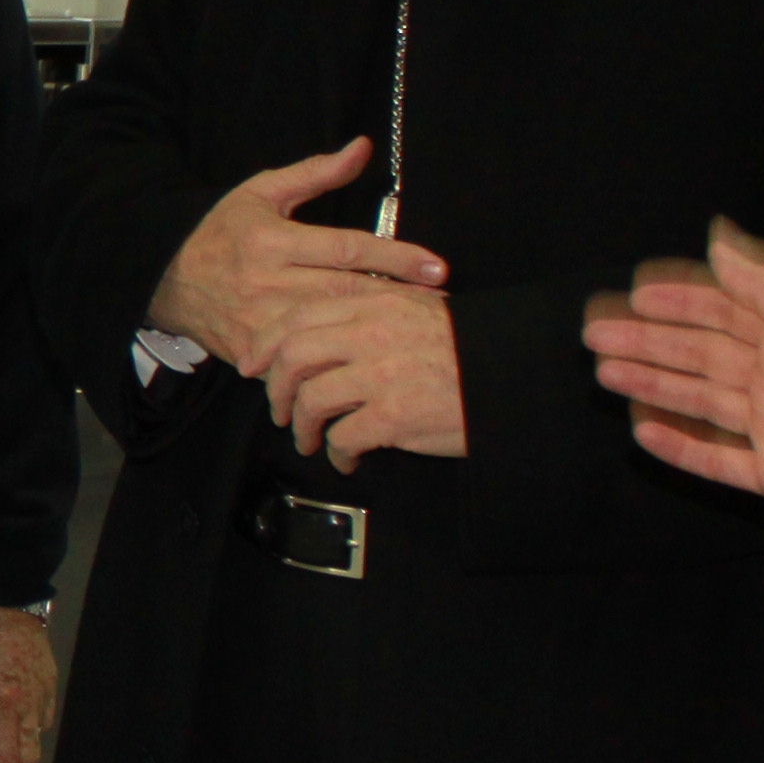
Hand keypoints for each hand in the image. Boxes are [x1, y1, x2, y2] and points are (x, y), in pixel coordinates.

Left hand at [0, 605, 56, 762]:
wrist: (9, 600)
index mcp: (5, 700)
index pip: (7, 755)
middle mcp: (30, 700)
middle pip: (26, 754)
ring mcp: (44, 691)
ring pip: (34, 735)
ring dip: (14, 741)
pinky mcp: (51, 682)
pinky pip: (41, 715)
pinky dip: (25, 720)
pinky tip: (8, 706)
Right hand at [145, 138, 446, 375]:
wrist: (162, 279)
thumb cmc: (219, 231)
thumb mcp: (260, 192)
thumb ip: (315, 173)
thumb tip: (363, 148)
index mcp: (272, 241)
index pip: (346, 249)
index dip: (395, 258)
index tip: (437, 267)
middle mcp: (267, 282)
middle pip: (347, 293)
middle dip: (399, 299)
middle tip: (445, 305)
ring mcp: (259, 322)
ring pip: (329, 329)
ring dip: (375, 331)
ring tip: (419, 333)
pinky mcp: (253, 352)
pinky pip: (301, 359)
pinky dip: (336, 360)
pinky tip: (370, 361)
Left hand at [257, 282, 464, 466]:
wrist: (509, 372)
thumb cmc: (463, 347)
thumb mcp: (414, 309)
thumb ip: (368, 313)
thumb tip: (322, 332)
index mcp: (373, 304)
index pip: (299, 316)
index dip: (267, 342)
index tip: (254, 364)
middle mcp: (371, 334)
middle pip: (294, 357)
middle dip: (276, 389)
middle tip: (279, 410)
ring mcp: (381, 375)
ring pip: (311, 400)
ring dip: (303, 426)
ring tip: (310, 439)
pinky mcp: (393, 415)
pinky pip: (343, 438)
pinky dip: (337, 454)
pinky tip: (347, 458)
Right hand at [583, 225, 763, 538]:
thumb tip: (718, 232)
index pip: (722, 310)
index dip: (678, 299)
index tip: (632, 290)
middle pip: (699, 354)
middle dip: (647, 340)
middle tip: (594, 332)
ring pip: (698, 400)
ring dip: (653, 384)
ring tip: (605, 372)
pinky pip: (716, 459)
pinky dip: (679, 446)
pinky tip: (643, 430)